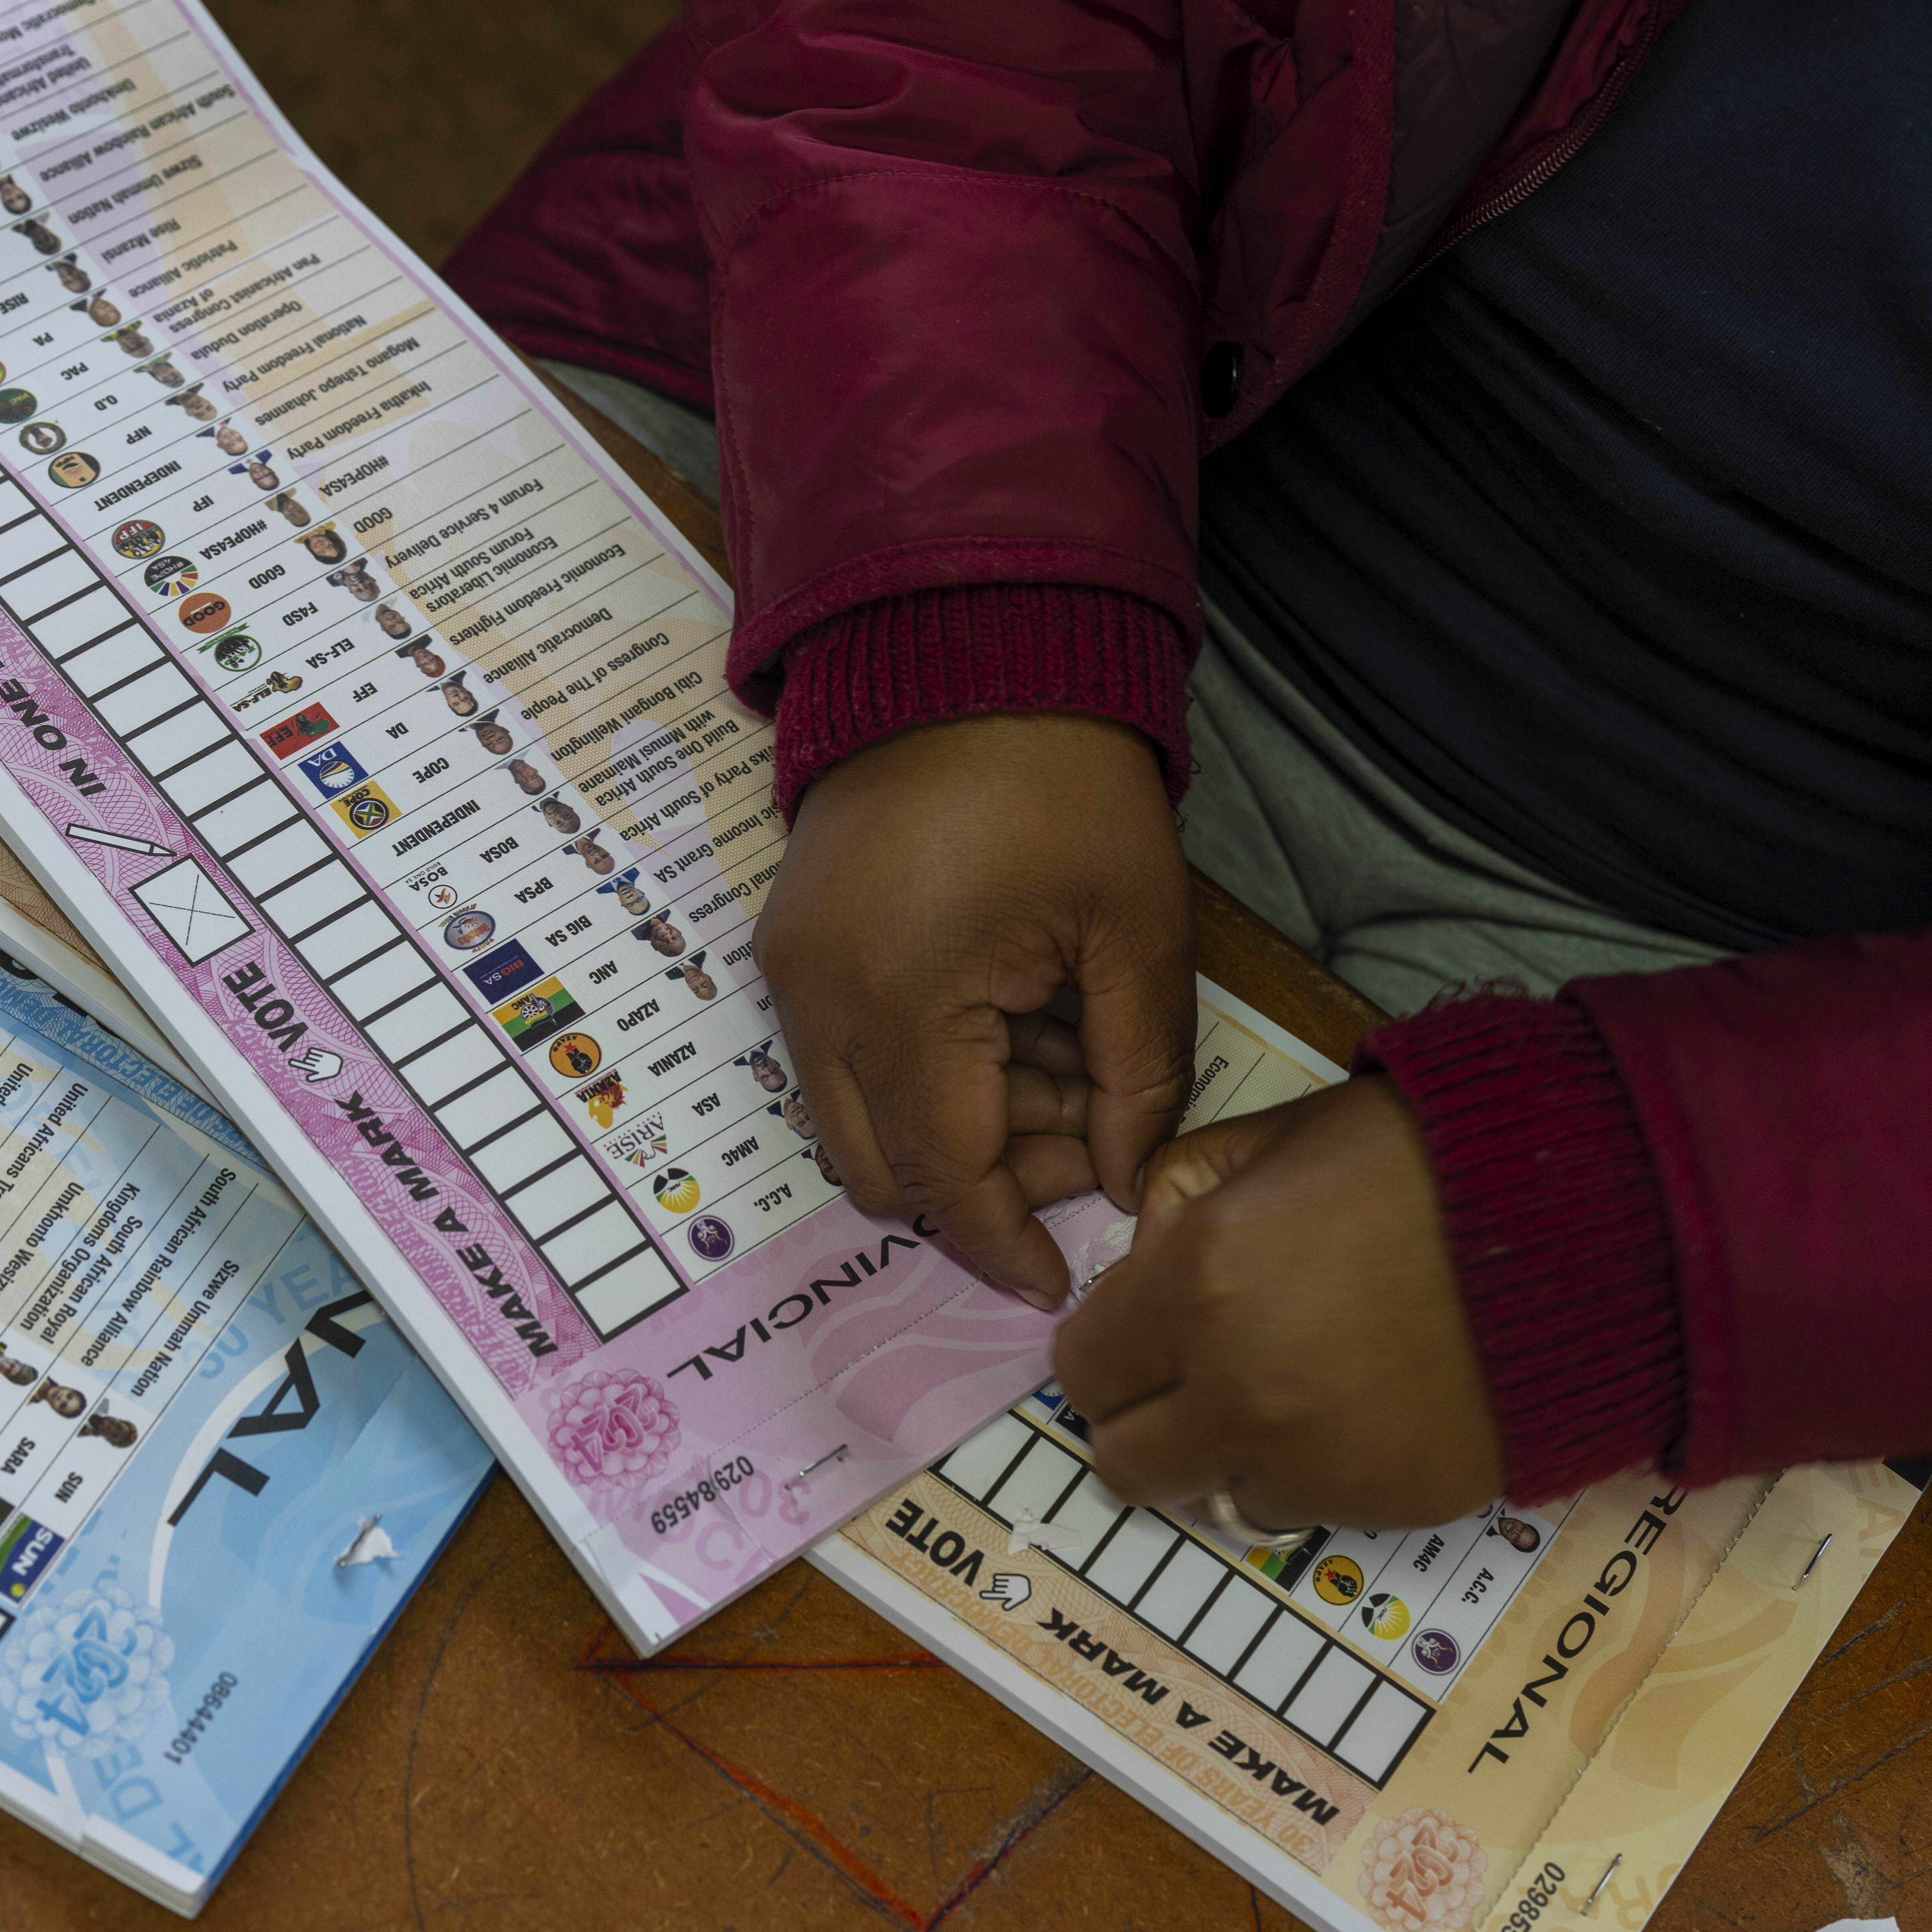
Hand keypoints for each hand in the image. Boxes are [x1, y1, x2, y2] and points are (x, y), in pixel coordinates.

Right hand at [763, 712, 1190, 1307]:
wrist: (966, 653)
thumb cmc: (1064, 784)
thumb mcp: (1138, 933)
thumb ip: (1140, 1074)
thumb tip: (1131, 1182)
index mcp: (902, 1005)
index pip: (947, 1177)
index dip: (1005, 1240)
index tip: (1060, 1279)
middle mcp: (819, 1003)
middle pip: (883, 1169)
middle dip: (983, 1186)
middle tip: (1086, 1143)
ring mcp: (792, 972)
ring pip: (853, 1121)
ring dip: (952, 1128)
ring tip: (1058, 1062)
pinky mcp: (791, 944)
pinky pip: (839, 1057)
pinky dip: (920, 1073)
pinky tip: (1008, 1023)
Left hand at [1052, 1077, 1506, 1530]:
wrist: (1582, 1224)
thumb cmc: (1423, 1157)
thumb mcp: (1275, 1135)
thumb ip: (1180, 1193)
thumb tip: (1141, 1263)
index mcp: (1195, 1286)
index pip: (1081, 1368)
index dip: (1105, 1350)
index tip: (1138, 1335)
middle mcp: (1235, 1392)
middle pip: (1124, 1462)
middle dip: (1142, 1422)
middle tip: (1188, 1382)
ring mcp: (1312, 1463)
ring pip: (1214, 1498)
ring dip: (1230, 1456)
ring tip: (1292, 1393)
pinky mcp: (1386, 1505)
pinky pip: (1307, 1514)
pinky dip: (1312, 1475)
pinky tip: (1360, 1411)